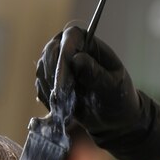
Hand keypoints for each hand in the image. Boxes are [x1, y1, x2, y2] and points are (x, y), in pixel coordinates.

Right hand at [36, 26, 159, 159]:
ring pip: (42, 70)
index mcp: (90, 43)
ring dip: (50, 89)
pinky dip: (48, 99)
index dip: (62, 59)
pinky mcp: (52, 84)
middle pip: (50, 51)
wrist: (112, 121)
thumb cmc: (118, 99)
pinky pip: (41, 87)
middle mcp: (72, 50)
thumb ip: (95, 73)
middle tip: (61, 98)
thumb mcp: (112, 86)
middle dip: (53, 76)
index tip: (62, 85)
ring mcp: (60, 67)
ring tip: (66, 104)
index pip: (69, 39)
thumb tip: (76, 58)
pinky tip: (62, 107)